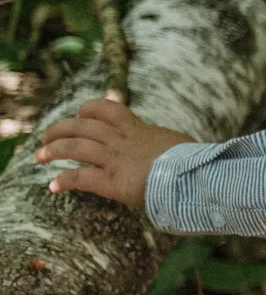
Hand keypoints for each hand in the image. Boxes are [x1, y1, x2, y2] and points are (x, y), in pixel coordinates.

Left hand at [36, 98, 195, 212]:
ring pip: (75, 147)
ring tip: (39, 156)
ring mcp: (116, 160)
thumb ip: (167, 141)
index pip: (108, 109)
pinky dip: (65, 180)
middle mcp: (123, 140)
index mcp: (139, 129)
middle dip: (60, 128)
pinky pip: (81, 177)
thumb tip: (177, 143)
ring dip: (54, 150)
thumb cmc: (196, 163)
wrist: (197, 178)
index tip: (80, 115)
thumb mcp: (180, 142)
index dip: (89, 109)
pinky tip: (54, 186)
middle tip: (47, 136)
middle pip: (82, 125)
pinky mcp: (113, 182)